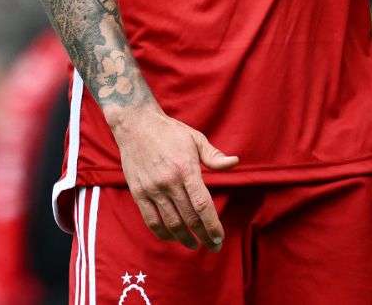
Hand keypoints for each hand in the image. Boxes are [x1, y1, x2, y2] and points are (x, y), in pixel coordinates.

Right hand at [110, 106, 238, 251]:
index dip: (212, 225)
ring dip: (184, 238)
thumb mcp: (195, 138)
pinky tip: (173, 237)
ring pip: (171, 223)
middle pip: (189, 218)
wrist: (136, 125)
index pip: (202, 205)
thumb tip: (235, 162)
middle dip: (203, 236)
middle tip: (213, 246)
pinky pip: (151, 220)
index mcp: (186, 169)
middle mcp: (169, 182)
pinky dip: (163, 233)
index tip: (219, 238)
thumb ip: (214, 156)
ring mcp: (152, 189)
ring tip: (194, 245)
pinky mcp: (138, 193)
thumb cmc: (170, 132)